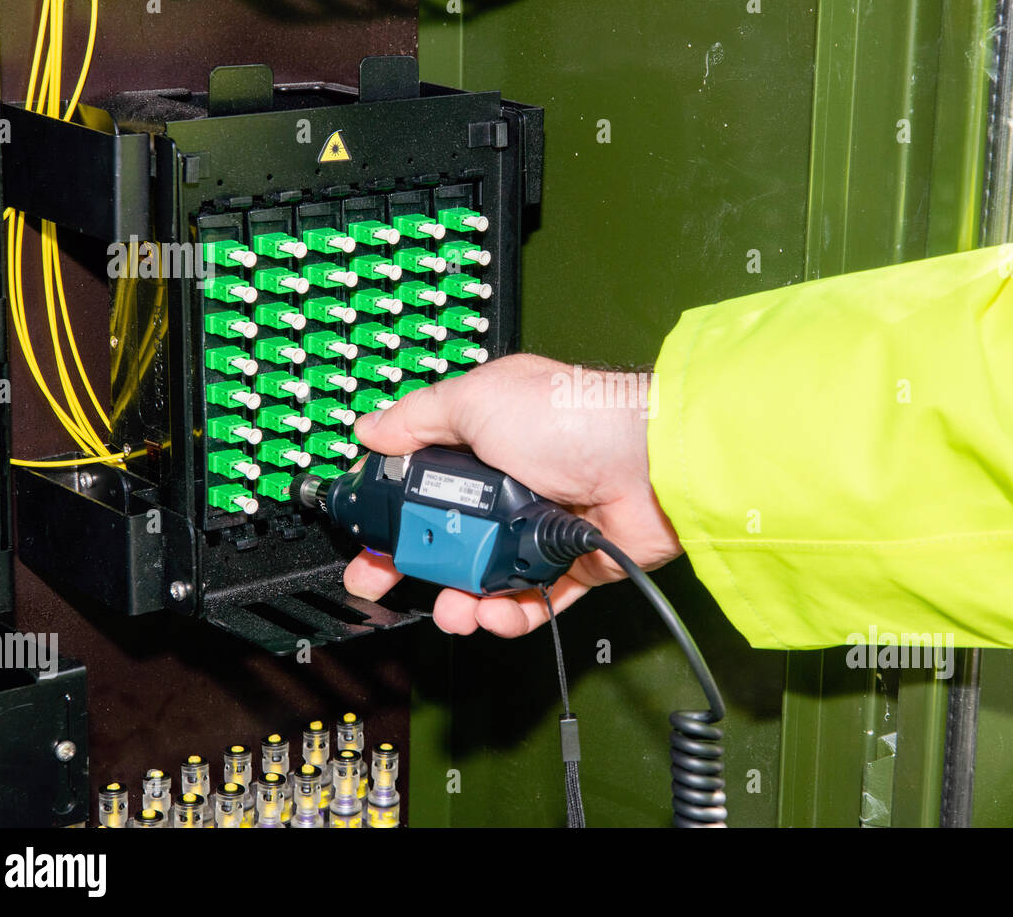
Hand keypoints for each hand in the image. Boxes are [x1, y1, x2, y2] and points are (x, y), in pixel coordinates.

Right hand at [344, 353, 680, 636]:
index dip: (390, 510)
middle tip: (376, 585)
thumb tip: (372, 428)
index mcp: (484, 439)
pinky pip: (529, 601)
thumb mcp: (477, 398)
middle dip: (406, 565)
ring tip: (452, 610)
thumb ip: (418, 417)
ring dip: (459, 600)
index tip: (365, 535)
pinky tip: (493, 613)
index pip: (421, 481)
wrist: (647, 464)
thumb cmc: (572, 417)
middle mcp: (510, 483)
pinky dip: (509, 614)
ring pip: (482, 576)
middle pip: (444, 535)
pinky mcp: (570, 565)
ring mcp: (539, 526)